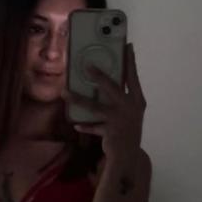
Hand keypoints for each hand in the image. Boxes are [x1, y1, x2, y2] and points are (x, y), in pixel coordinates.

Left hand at [68, 42, 146, 163]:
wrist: (129, 155)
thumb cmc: (129, 130)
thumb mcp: (131, 112)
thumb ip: (121, 99)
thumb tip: (103, 82)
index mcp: (137, 100)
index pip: (133, 77)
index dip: (130, 62)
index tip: (128, 46)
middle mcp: (129, 107)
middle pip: (112, 87)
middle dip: (99, 76)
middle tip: (87, 65)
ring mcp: (119, 119)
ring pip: (94, 107)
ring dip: (77, 99)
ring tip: (64, 92)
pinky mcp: (110, 131)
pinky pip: (93, 126)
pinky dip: (85, 126)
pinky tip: (76, 124)